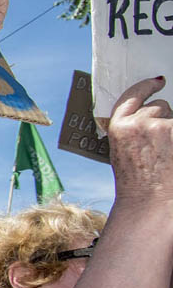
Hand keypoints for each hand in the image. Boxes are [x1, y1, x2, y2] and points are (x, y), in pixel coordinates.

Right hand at [107, 76, 172, 208]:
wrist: (152, 205)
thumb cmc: (138, 184)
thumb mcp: (123, 152)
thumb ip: (133, 131)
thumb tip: (153, 116)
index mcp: (119, 128)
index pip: (132, 96)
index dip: (146, 87)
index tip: (157, 82)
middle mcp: (139, 123)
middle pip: (160, 107)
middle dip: (164, 120)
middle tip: (163, 144)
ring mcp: (162, 127)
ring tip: (168, 153)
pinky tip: (172, 150)